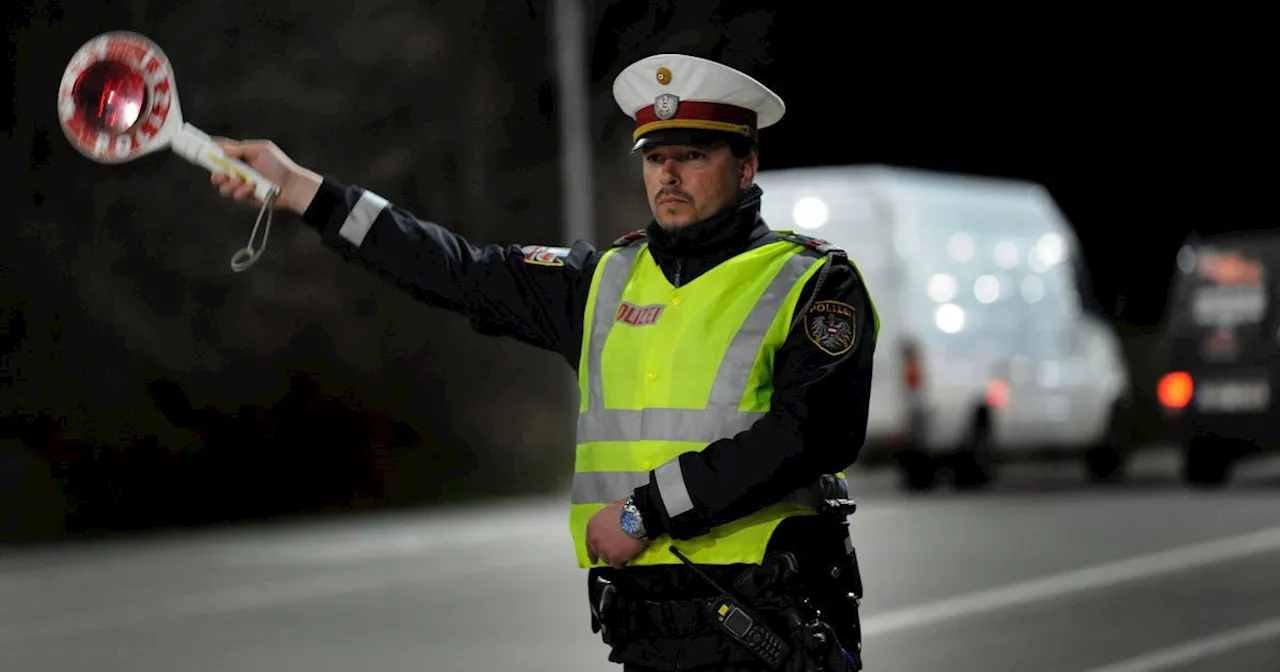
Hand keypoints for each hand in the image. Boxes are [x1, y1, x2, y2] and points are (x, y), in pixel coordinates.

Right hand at [208, 138, 323, 215]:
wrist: (292, 186)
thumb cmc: (280, 166)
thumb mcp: (261, 150)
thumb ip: (241, 149)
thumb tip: (223, 149)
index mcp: (241, 156)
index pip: (221, 152)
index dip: (210, 151)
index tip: (202, 151)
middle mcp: (239, 170)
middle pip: (216, 172)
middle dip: (216, 173)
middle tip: (222, 174)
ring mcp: (241, 184)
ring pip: (222, 186)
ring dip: (231, 184)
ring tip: (243, 181)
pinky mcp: (245, 197)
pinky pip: (235, 195)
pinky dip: (242, 191)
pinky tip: (252, 188)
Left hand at [586, 499, 649, 568]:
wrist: (637, 516)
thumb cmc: (626, 509)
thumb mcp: (609, 512)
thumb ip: (606, 523)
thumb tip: (610, 528)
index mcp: (592, 527)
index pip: (589, 543)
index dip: (593, 551)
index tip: (594, 558)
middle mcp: (595, 541)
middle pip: (598, 552)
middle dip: (605, 553)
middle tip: (614, 552)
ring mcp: (604, 551)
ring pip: (608, 560)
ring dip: (614, 557)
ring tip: (624, 554)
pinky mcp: (615, 558)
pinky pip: (618, 565)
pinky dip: (623, 562)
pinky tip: (628, 558)